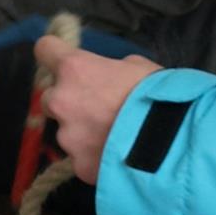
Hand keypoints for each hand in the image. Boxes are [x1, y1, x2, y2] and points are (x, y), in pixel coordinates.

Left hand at [38, 37, 162, 181]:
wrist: (171, 144)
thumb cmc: (158, 95)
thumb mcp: (139, 67)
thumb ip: (112, 69)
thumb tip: (108, 76)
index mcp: (74, 69)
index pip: (45, 49)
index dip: (54, 53)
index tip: (61, 60)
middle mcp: (61, 101)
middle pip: (49, 97)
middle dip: (68, 101)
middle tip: (97, 108)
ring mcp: (67, 136)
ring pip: (66, 131)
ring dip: (82, 132)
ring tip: (114, 137)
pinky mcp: (77, 165)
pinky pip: (81, 158)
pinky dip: (95, 157)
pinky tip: (118, 157)